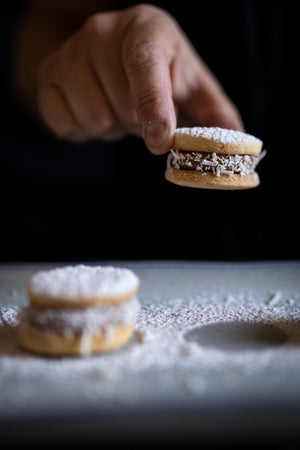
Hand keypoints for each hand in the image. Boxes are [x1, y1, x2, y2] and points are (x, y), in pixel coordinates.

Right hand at [37, 4, 242, 153]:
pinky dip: (85, 132)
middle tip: (140, 109)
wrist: (108, 56)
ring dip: (112, 129)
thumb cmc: (159, 72)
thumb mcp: (192, 85)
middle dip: (137, 123)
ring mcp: (68, 54)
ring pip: (94, 120)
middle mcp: (100, 32)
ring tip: (117, 108)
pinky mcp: (46, 79)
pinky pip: (66, 127)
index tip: (160, 141)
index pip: (145, 65)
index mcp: (145, 28)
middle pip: (122, 107)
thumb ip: (216, 115)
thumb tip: (235, 148)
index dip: (153, 106)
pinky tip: (95, 111)